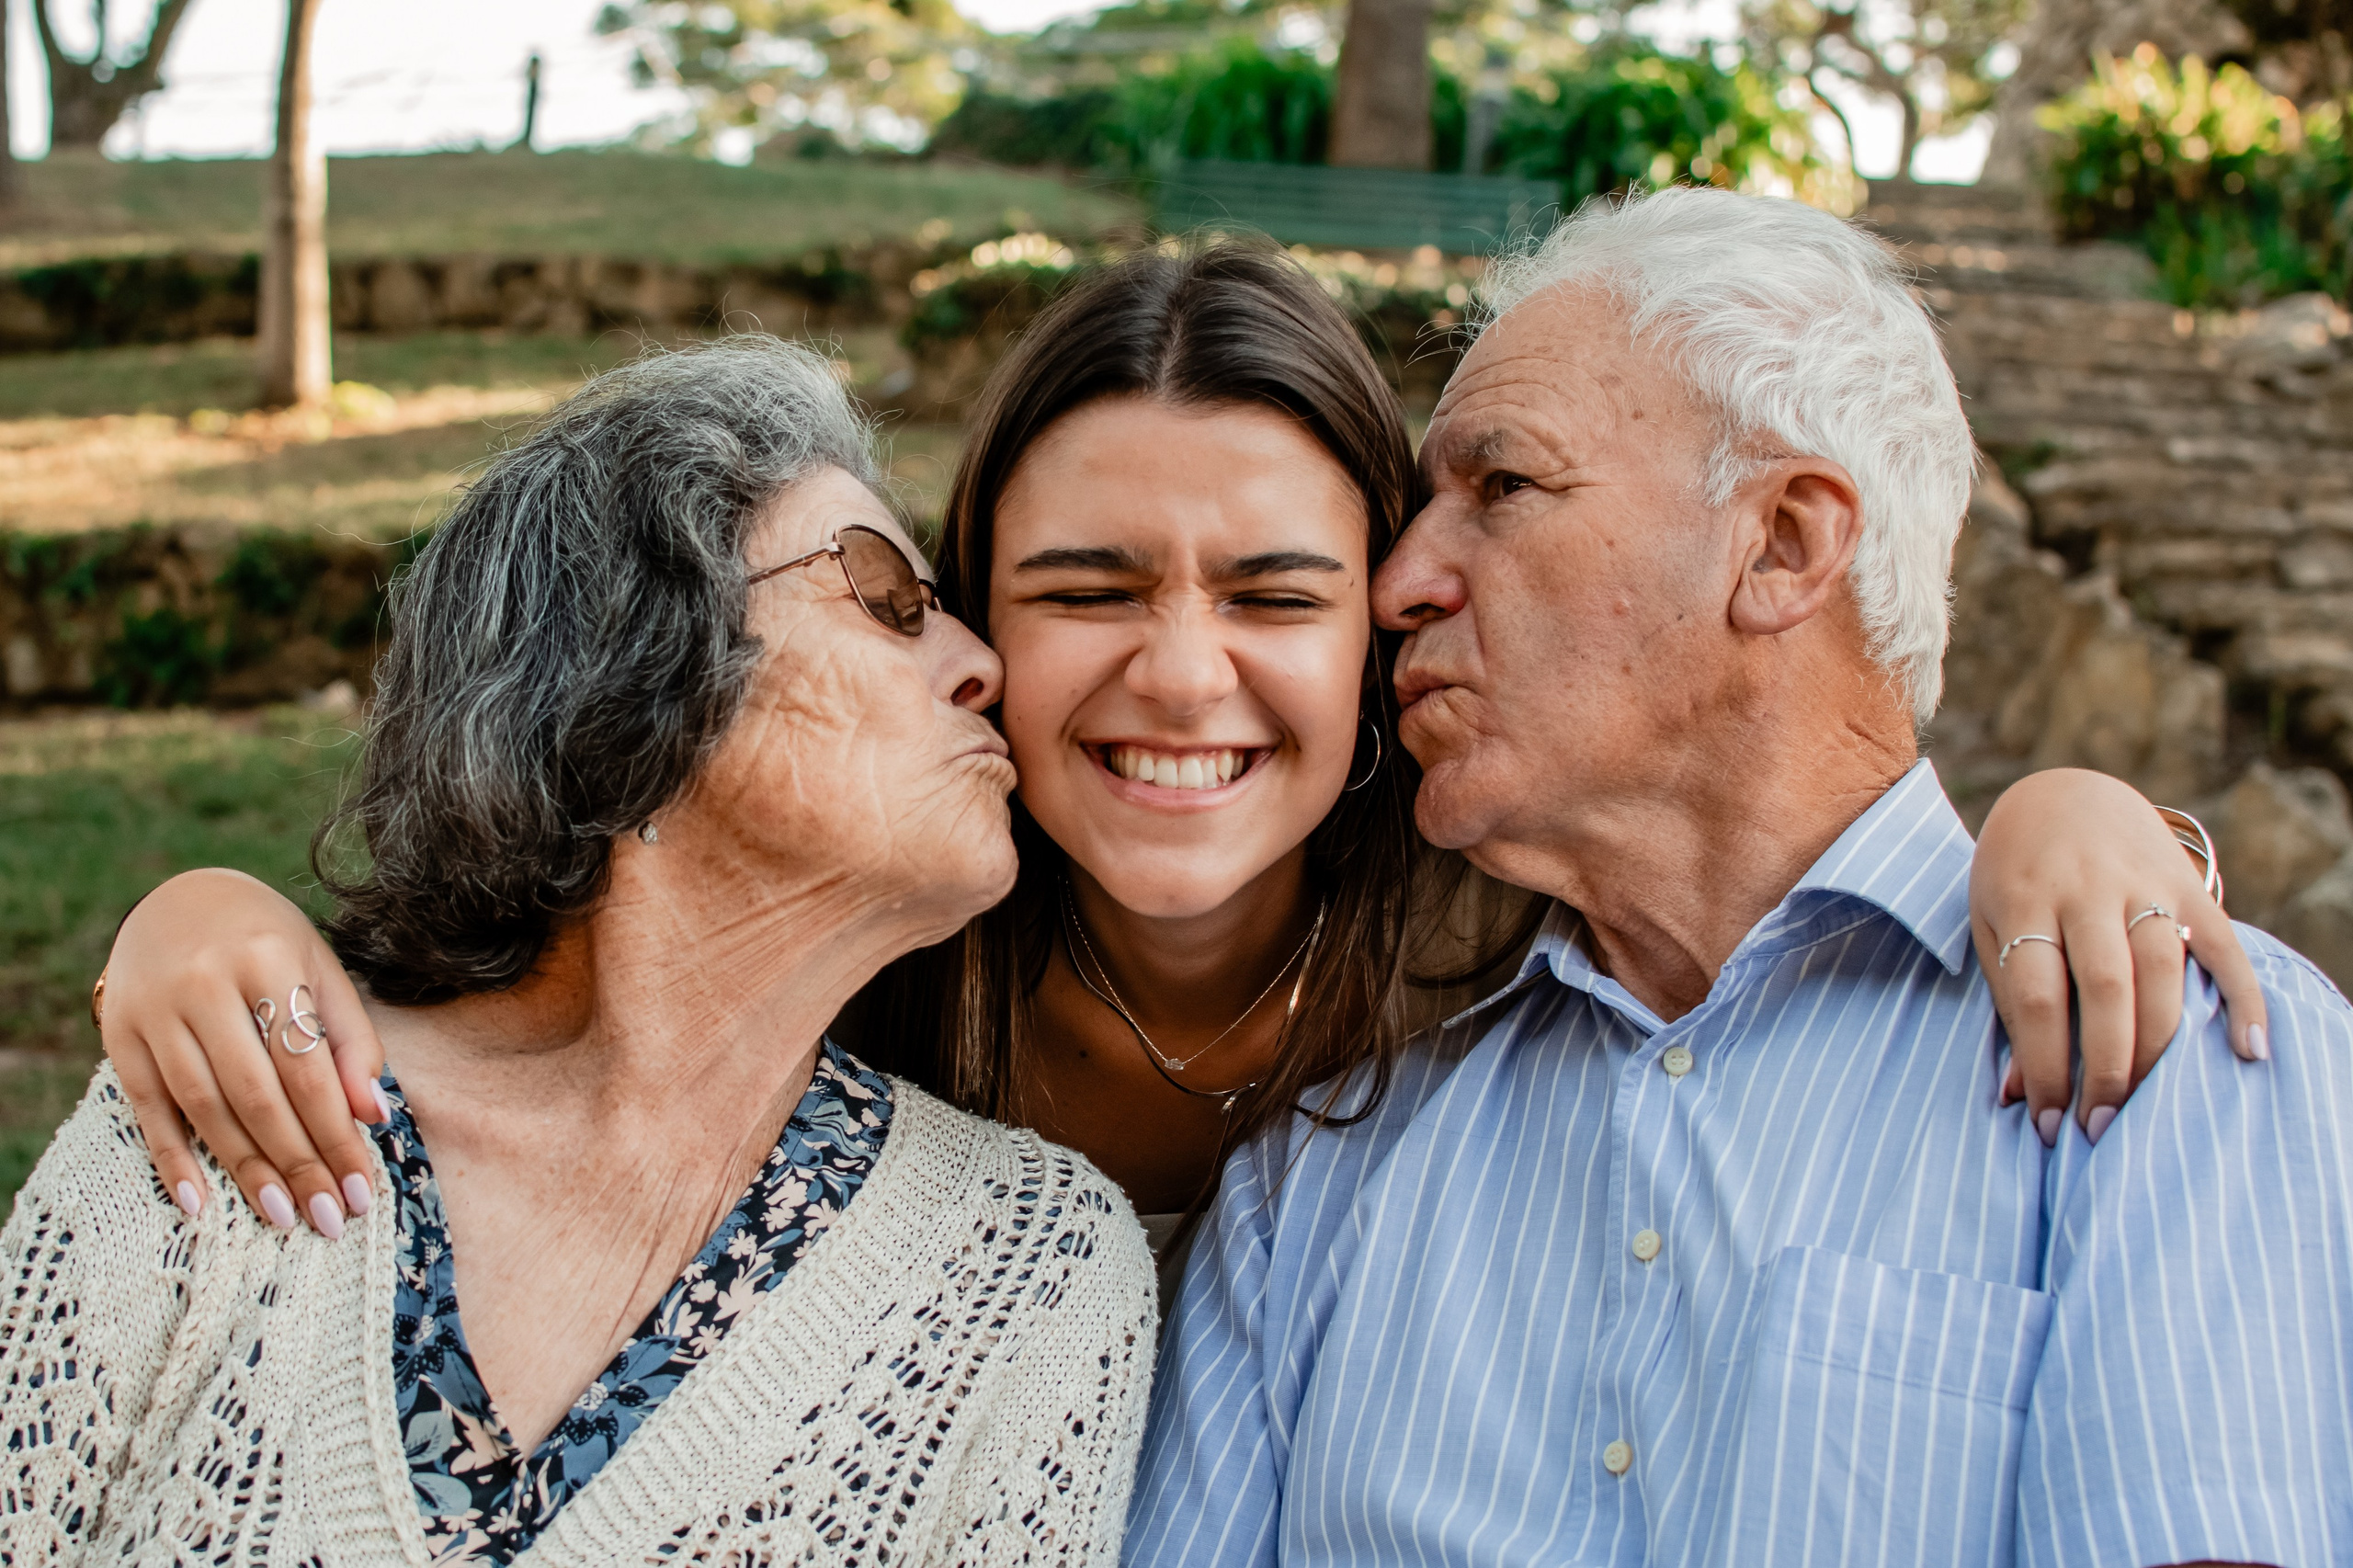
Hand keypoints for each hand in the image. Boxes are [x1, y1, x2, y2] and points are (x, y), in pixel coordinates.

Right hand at [99, 868, 387, 1235]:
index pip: (307, 1068)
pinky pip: (148, 1108)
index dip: (336, 1134)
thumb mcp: (320, 971)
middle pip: (257, 1095)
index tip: (361, 1188)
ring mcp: (156, 1010)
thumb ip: (351, 1040)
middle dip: (299, 1163)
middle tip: (329, 1217)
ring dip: (246, 1169)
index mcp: (267, 960)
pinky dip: (172, 1159)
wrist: (178, 898)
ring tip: (283, 1215)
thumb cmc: (267, 943)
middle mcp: (205, 984)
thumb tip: (374, 1115)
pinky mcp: (119, 1034)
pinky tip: (199, 1203)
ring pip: (205, 1107)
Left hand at [1970, 769, 2266, 1145]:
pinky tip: (2249, 1051)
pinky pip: (2222, 947)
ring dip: (2157, 1047)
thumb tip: (2020, 1094)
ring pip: (2162, 972)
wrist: (2063, 793)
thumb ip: (2011, 1003)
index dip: (2043, 1068)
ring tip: (2144, 1106)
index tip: (2048, 1124)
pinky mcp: (2188, 885)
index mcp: (2026, 901)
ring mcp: (2143, 884)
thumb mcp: (1992, 927)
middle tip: (2099, 1127)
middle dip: (2105, 1067)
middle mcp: (2087, 889)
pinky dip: (2242, 998)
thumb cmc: (2016, 876)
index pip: (2038, 998)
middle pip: (2105, 988)